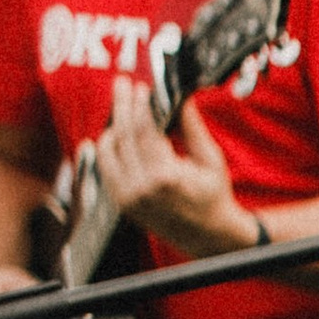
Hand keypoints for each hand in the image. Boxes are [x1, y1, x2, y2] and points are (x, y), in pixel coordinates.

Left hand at [94, 82, 250, 254]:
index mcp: (167, 176)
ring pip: (109, 150)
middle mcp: (143, 188)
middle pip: (124, 135)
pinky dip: (105, 148)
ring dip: (113, 125)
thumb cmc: (213, 194)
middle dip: (122, 105)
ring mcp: (129, 198)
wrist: (208, 234)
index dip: (140, 105)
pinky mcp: (122, 203)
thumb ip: (192, 127)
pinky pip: (106, 168)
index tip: (140, 87)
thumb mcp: (210, 159)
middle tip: (121, 83)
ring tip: (120, 107)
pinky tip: (110, 133)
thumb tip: (181, 95)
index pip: (144, 130)